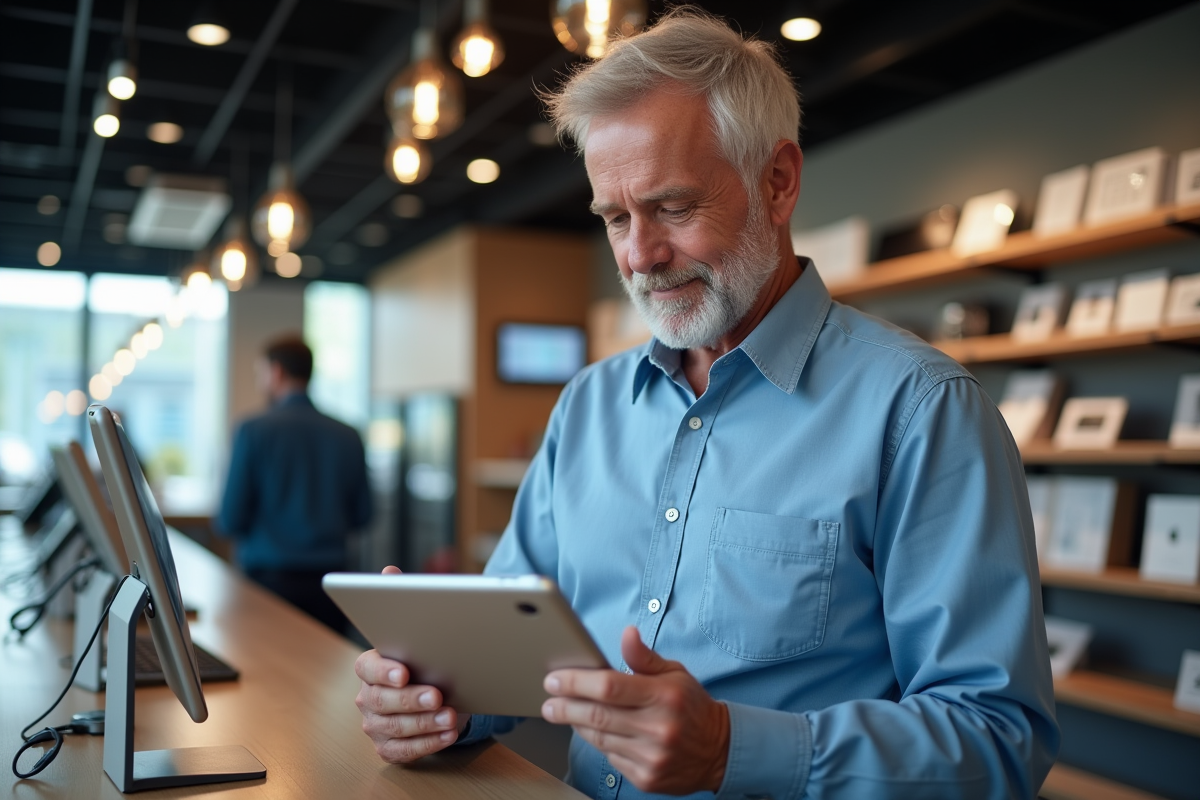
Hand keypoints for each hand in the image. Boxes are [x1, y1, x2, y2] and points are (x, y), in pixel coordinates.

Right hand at [354, 565, 466, 762]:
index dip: (384, 671)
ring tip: (451, 716)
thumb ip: (401, 599)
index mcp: (370, 666)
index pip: (367, 668)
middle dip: (410, 700)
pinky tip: (448, 734)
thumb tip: (389, 571)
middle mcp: (367, 696)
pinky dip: (427, 744)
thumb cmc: (426, 658)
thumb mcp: (417, 628)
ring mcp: (376, 724)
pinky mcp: (390, 747)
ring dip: (424, 724)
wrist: (439, 691)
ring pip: (394, 728)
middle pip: (381, 701)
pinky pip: (404, 751)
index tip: (404, 672)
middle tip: (437, 696)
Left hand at [541, 626, 729, 794]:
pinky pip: (610, 758)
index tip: (555, 679)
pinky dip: (598, 743)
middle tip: (549, 701)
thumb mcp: (674, 673)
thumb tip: (627, 633)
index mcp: (664, 695)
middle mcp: (658, 727)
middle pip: (597, 715)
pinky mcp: (647, 778)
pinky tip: (595, 732)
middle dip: (564, 706)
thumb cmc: (690, 706)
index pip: (609, 686)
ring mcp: (652, 756)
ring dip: (576, 724)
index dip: (576, 682)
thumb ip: (644, 657)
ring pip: (599, 738)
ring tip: (565, 713)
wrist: (719, 750)